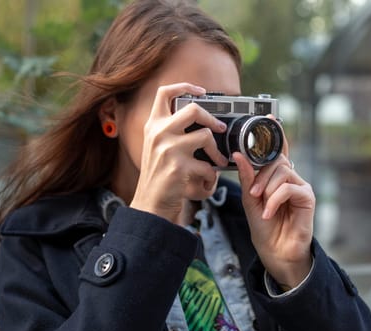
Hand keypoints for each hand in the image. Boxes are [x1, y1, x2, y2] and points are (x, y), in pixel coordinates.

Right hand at [130, 83, 227, 221]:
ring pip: (205, 136)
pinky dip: (211, 176)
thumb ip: (170, 130)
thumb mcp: (157, 146)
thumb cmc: (159, 175)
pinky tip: (206, 182)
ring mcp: (168, 149)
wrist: (150, 203)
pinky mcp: (178, 167)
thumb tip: (200, 116)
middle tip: (220, 129)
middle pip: (193, 109)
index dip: (185, 86)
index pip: (164, 92)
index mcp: (153, 125)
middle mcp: (158, 133)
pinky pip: (207, 165)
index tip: (201, 91)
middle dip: (212, 119)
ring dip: (216, 152)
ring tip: (218, 162)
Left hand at [233, 137, 314, 289]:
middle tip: (253, 193)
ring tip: (261, 204)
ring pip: (282, 172)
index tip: (269, 117)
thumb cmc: (263, 227)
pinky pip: (289, 187)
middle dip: (261, 175)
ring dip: (267, 188)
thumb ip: (247, 177)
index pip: (277, 151)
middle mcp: (290, 178)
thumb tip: (239, 155)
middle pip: (276, 160)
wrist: (274, 251)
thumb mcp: (249, 199)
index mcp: (276, 177)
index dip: (275, 134)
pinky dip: (275, 199)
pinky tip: (270, 212)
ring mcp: (300, 186)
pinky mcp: (308, 198)